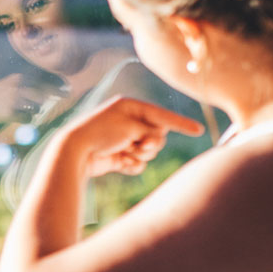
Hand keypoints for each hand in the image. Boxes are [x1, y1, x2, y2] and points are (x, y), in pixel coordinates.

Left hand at [60, 97, 202, 176]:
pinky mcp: (118, 156)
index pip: (162, 115)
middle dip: (152, 143)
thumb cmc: (101, 133)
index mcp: (130, 106)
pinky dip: (132, 165)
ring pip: (149, 151)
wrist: (74, 151)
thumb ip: (151, 132)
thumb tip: (157, 142)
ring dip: (141, 154)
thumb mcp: (132, 126)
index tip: (198, 130)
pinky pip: (137, 163)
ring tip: (125, 153)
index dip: (181, 123)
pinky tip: (120, 164)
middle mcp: (127, 121)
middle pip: (158, 135)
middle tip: (138, 144)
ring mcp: (123, 140)